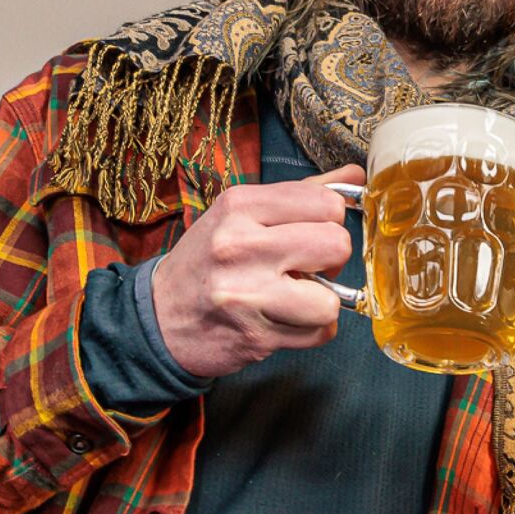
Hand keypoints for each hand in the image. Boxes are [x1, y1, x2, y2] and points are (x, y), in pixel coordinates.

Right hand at [151, 166, 363, 378]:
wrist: (158, 318)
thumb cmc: (209, 261)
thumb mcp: (243, 214)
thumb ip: (302, 194)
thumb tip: (356, 177)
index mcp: (240, 205)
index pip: (326, 203)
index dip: (331, 222)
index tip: (312, 233)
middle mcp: (240, 245)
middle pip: (337, 245)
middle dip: (332, 260)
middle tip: (308, 267)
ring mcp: (246, 294)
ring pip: (332, 299)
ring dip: (323, 302)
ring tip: (296, 297)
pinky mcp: (255, 336)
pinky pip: (320, 333)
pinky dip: (313, 329)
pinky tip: (288, 320)